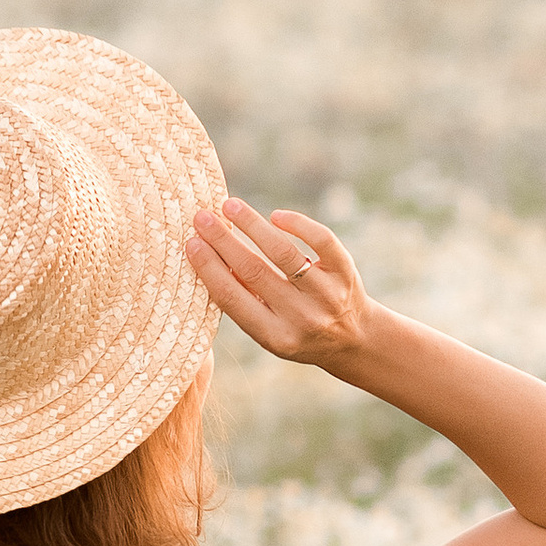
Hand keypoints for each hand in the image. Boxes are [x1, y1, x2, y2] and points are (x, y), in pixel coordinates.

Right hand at [187, 197, 374, 370]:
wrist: (354, 340)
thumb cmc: (298, 331)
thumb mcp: (269, 330)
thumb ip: (244, 301)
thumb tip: (210, 257)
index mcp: (275, 337)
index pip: (234, 298)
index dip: (210, 269)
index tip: (191, 243)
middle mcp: (302, 318)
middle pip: (255, 271)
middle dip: (224, 242)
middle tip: (201, 217)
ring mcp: (327, 295)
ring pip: (284, 253)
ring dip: (253, 225)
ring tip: (230, 206)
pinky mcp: (346, 273)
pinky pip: (322, 242)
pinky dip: (298, 224)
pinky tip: (276, 215)